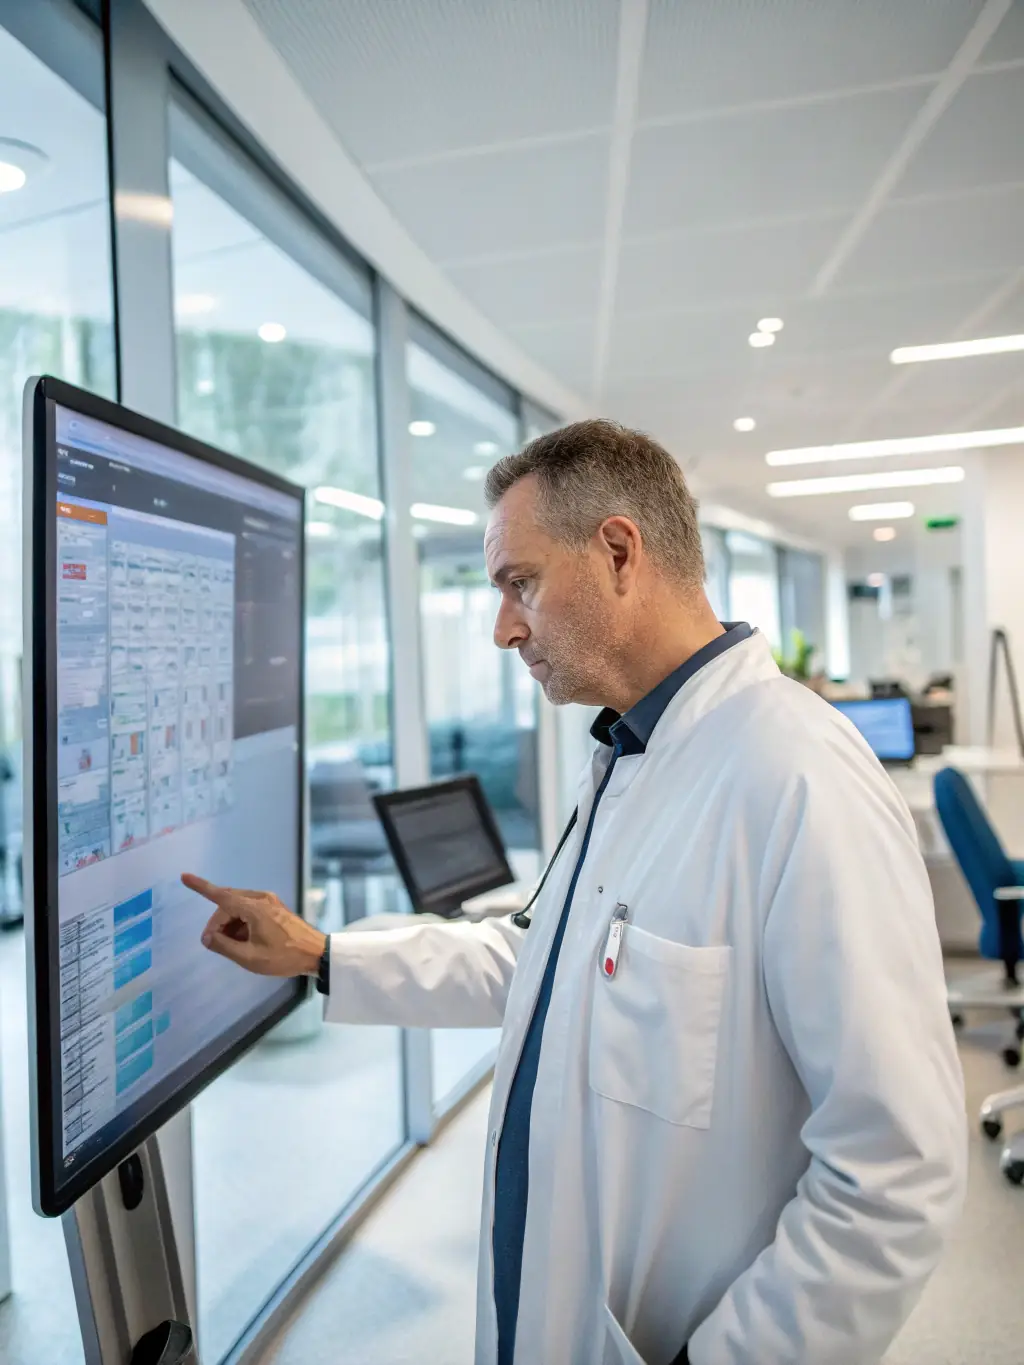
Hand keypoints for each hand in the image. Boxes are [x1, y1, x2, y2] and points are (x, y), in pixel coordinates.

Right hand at [181, 874, 325, 977]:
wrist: (316, 953)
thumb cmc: (283, 956)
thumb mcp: (249, 957)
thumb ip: (224, 946)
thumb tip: (207, 937)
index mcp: (253, 908)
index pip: (220, 896)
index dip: (201, 887)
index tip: (184, 877)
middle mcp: (261, 898)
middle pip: (228, 904)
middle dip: (218, 922)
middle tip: (215, 944)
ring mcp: (270, 901)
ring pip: (238, 907)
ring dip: (230, 924)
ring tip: (234, 947)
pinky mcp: (275, 908)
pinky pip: (249, 910)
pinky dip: (242, 923)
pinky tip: (245, 941)